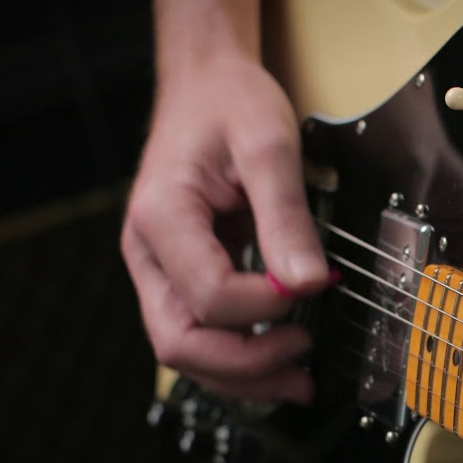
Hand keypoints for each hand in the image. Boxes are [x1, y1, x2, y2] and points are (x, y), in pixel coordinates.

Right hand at [121, 54, 329, 402]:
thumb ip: (287, 216)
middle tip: (303, 360)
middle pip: (180, 341)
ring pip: (185, 349)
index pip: (209, 294)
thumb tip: (310, 281)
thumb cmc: (230, 104)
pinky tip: (277, 359)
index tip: (313, 284)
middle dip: (245, 365)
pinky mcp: (180, 275)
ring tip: (299, 379)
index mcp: (162, 216)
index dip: (265, 305)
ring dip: (242, 375)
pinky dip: (237, 355)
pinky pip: (200, 331)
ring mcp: (160, 268)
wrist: (207, 84)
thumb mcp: (269, 146)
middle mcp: (148, 251)